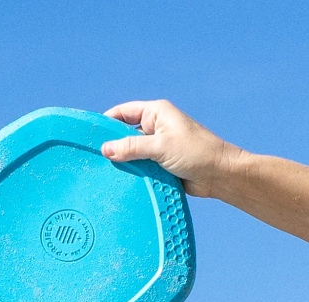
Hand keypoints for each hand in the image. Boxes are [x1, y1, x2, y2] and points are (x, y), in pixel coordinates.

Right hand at [102, 100, 238, 198]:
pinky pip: (141, 168)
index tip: (90, 135)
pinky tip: (121, 182)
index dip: (106, 121)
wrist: (219, 175)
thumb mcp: (160, 147)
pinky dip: (133, 174)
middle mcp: (155, 128)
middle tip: (94, 159)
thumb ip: (132, 147)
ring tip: (105, 172)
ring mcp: (158, 147)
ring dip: (124, 163)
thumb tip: (105, 149)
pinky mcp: (161, 165)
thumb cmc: (195, 153)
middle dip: (113, 145)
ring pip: (132, 154)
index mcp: (156, 113)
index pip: (123, 112)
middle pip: (125, 134)